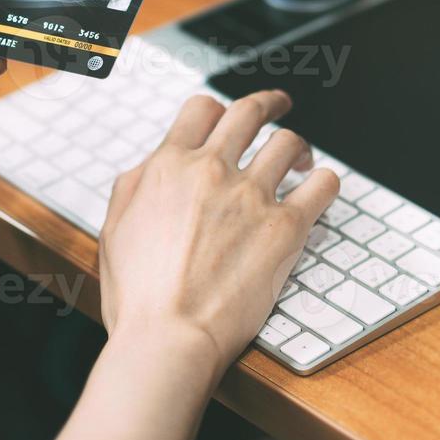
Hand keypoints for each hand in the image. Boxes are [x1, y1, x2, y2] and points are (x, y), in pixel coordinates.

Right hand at [98, 91, 338, 376]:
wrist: (168, 336)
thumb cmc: (138, 295)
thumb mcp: (114, 227)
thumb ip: (136, 185)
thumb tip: (153, 165)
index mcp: (169, 166)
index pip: (200, 109)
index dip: (216, 108)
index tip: (226, 115)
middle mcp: (212, 171)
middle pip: (249, 112)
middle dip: (268, 102)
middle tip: (277, 105)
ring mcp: (251, 196)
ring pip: (288, 142)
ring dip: (296, 145)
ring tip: (299, 158)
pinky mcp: (285, 228)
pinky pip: (321, 185)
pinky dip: (324, 180)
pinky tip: (320, 187)